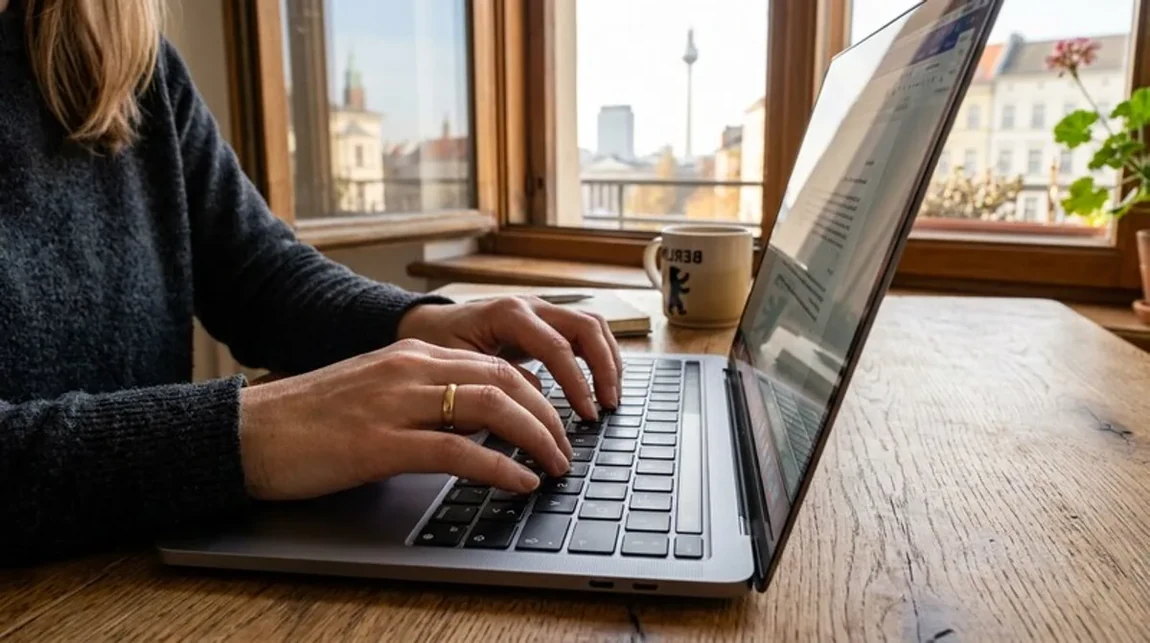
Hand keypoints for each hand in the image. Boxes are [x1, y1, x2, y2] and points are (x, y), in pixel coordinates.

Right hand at [238, 339, 572, 499]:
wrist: (248, 431)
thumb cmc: (309, 420)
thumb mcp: (377, 393)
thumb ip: (425, 397)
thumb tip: (476, 424)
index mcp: (412, 355)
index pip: (496, 364)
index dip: (538, 394)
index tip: (557, 421)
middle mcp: (411, 369)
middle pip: (506, 380)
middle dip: (549, 415)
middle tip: (567, 447)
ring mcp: (396, 404)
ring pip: (492, 406)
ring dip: (536, 437)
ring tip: (555, 465)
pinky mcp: (381, 443)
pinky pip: (458, 451)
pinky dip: (499, 466)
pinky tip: (519, 481)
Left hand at [397, 297, 622, 418]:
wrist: (428, 326)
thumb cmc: (437, 347)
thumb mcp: (458, 369)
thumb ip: (493, 384)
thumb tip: (533, 404)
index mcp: (508, 314)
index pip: (558, 347)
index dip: (577, 383)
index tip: (586, 414)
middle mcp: (530, 306)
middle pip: (586, 327)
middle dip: (604, 367)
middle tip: (608, 405)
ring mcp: (541, 310)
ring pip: (592, 325)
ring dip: (608, 359)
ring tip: (611, 396)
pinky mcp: (546, 322)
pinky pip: (583, 332)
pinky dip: (598, 355)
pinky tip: (601, 383)